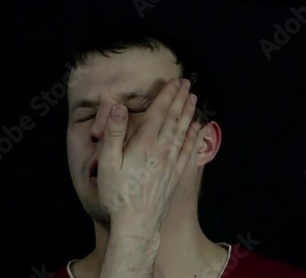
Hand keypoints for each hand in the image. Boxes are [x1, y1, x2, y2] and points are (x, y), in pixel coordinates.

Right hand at [97, 78, 200, 235]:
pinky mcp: (176, 174)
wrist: (136, 223)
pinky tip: (198, 128)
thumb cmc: (118, 193)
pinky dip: (194, 136)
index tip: (175, 82)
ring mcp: (171, 163)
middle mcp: (161, 150)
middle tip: (188, 84)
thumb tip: (119, 107)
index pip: (159, 113)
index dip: (167, 95)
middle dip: (181, 99)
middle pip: (174, 118)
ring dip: (189, 113)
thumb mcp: (107, 163)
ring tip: (194, 99)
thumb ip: (114, 133)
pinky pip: (189, 150)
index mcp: (144, 144)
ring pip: (183, 131)